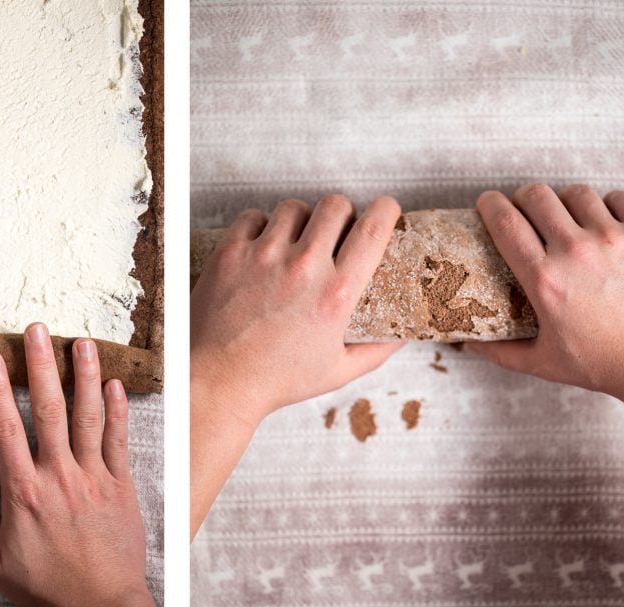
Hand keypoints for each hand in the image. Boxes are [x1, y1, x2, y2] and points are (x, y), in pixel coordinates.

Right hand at [0, 323, 160, 606]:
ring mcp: (93, 478)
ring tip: (82, 342)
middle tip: (37, 330)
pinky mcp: (120, 485)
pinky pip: (118, 441)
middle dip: (42, 366)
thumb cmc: (45, 585)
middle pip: (49, 411)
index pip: (5, 430)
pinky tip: (114, 384)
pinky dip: (117, 411)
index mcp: (24, 492)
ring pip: (89, 417)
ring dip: (86, 377)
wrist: (101, 604)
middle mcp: (60, 477)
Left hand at [191, 194, 403, 424]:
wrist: (219, 383)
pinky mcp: (229, 254)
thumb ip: (377, 350)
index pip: (373, 229)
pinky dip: (260, 226)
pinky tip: (262, 246)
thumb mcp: (338, 371)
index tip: (385, 211)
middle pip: (335, 206)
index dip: (385, 210)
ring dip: (301, 220)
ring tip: (295, 241)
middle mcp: (302, 269)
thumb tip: (405, 334)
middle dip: (342, 214)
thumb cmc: (277, 380)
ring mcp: (262, 257)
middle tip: (335, 231)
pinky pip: (253, 216)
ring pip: (294, 208)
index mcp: (336, 294)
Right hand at [466, 185, 623, 403]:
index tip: (487, 204)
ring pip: (576, 193)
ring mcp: (614, 240)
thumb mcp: (543, 363)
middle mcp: (576, 253)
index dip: (489, 205)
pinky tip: (604, 220)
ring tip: (566, 217)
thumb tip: (467, 344)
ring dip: (565, 201)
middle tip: (525, 211)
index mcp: (544, 281)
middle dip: (523, 199)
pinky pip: (619, 198)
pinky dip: (607, 204)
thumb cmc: (605, 366)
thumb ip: (499, 352)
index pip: (505, 222)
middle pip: (536, 195)